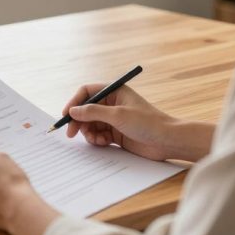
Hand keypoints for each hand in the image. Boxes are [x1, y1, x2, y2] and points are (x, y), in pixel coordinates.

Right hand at [63, 85, 211, 161]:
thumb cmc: (148, 123)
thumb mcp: (118, 115)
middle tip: (71, 133)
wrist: (168, 141)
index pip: (87, 92)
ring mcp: (114, 119)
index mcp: (114, 91)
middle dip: (79, 121)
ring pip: (90, 124)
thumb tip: (73, 110)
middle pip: (86, 109)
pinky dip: (97, 139)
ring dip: (89, 132)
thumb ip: (93, 112)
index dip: (75, 102)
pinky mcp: (116, 133)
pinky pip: (98, 134)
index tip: (66, 115)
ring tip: (97, 140)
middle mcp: (112, 104)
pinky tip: (104, 143)